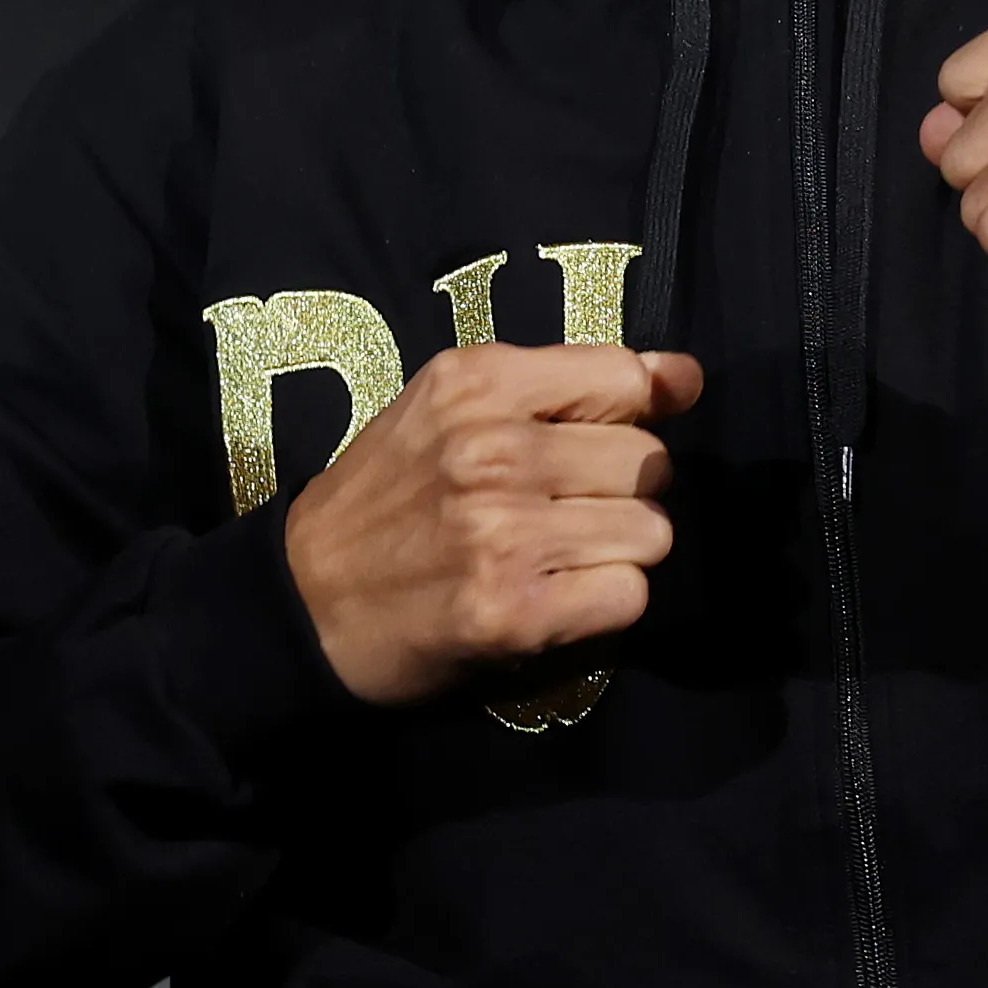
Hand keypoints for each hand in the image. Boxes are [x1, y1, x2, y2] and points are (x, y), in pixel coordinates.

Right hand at [281, 343, 706, 705]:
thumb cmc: (388, 500)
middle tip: (562, 513)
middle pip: (648, 461)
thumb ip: (567, 385)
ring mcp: (502, 532)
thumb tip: (685, 377)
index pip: (625, 378)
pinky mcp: (512, 610)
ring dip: (617, 553)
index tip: (607, 436)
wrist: (302, 601)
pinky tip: (552, 599)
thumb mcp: (453, 411)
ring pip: (650, 532)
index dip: (634, 413)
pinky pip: (628, 596)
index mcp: (476, 383)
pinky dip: (602, 605)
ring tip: (556, 557)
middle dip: (622, 492)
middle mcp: (492, 450)